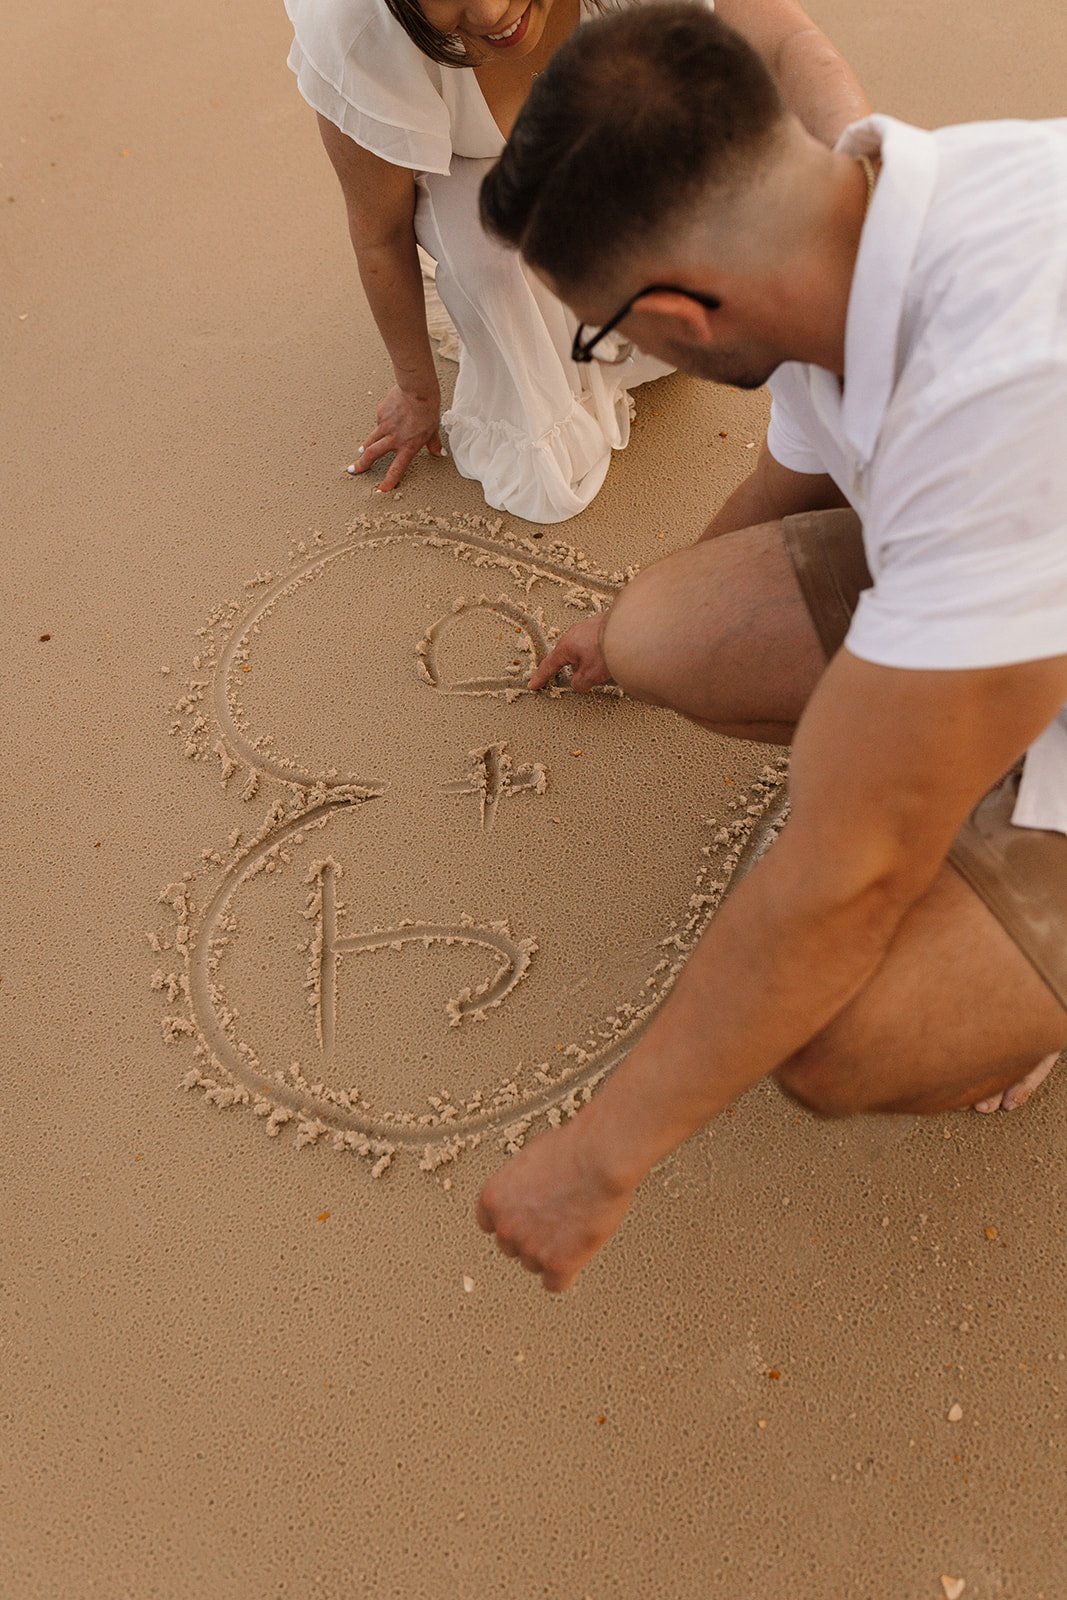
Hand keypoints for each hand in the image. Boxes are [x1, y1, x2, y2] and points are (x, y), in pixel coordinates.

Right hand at [350, 382, 444, 491]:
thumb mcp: (433, 430)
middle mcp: (394, 439)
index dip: (388, 482)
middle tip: (353, 470)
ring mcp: (385, 426)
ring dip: (364, 448)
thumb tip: (440, 453)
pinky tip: (386, 419)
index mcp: (408, 447)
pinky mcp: (381, 413)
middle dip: (362, 465)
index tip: (380, 490)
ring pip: (370, 440)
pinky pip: (379, 422)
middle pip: (372, 455)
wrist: (418, 391)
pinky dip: (381, 424)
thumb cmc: (427, 410)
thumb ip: (433, 444)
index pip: (396, 470)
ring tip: (359, 453)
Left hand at [476, 1118, 637, 1292]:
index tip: (525, 1220)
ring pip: (535, 1265)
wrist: (600, 1159)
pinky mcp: (557, 1264)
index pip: (490, 1224)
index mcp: (493, 1198)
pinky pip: (555, 1283)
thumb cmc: (573, 1149)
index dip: (513, 1221)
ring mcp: (530, 1248)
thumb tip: (530, 1192)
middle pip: (512, 1247)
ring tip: (572, 1232)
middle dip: (532, 1238)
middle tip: (555, 1223)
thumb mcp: (531, 1160)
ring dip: (551, 1253)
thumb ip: (522, 1185)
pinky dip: (566, 1273)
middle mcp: (506, 1226)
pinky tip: (576, 1258)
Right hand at [528, 611, 612, 691]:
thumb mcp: (591, 675)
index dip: (541, 677)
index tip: (534, 684)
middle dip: (578, 669)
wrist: (629, 629)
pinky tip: (611, 655)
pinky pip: (596, 642)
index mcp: (565, 646)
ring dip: (592, 659)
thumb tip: (578, 684)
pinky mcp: (601, 624)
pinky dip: (601, 650)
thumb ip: (580, 683)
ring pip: (583, 649)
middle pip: (569, 658)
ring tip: (607, 665)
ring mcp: (587, 626)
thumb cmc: (608, 649)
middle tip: (590, 677)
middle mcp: (573, 634)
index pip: (549, 666)